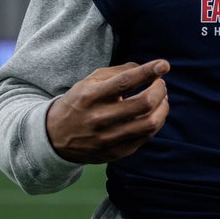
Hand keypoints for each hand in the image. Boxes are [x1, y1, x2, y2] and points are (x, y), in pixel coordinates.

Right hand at [46, 60, 170, 163]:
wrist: (55, 137)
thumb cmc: (79, 103)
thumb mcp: (89, 82)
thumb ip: (118, 72)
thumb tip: (148, 68)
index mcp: (90, 96)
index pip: (124, 82)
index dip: (147, 72)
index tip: (164, 65)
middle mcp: (98, 118)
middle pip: (143, 104)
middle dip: (159, 90)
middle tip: (160, 83)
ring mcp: (107, 139)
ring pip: (149, 123)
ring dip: (163, 107)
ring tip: (162, 99)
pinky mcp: (115, 153)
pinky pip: (145, 138)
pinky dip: (156, 122)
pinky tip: (154, 114)